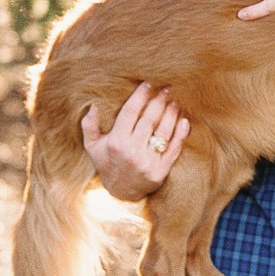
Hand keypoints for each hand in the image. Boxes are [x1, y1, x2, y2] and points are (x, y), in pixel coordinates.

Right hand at [81, 83, 187, 200]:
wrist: (121, 192)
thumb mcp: (93, 147)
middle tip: (166, 88)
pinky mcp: (161, 171)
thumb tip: (93, 105)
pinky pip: (174, 148)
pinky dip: (181, 133)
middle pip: (149, 119)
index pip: (130, 113)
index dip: (140, 96)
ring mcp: (148, 161)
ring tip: (174, 100)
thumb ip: (90, 126)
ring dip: (171, 113)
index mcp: (115, 142)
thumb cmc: (107, 163)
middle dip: (158, 101)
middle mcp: (132, 151)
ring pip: (164, 131)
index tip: (148, 83)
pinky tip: (184, 120)